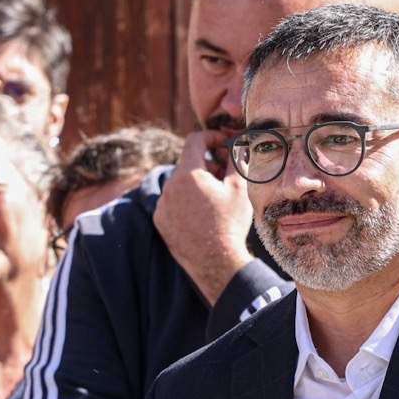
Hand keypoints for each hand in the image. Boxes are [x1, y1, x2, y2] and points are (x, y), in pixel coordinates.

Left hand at [153, 131, 252, 305]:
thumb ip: (236, 160)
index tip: (223, 143)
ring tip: (215, 196)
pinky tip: (202, 213)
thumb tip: (238, 146)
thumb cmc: (229, 223)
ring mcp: (162, 205)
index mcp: (188, 174)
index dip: (211, 137)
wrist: (214, 261)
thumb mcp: (239, 187)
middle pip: (188, 163)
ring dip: (196, 182)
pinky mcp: (160, 220)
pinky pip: (172, 201)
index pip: (194, 141)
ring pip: (179, 183)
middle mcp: (169, 187)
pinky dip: (186, 199)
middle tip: (224, 173)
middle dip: (207, 163)